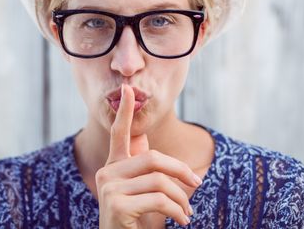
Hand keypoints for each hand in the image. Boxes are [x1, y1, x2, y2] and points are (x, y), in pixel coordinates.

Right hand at [96, 84, 201, 227]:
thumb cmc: (133, 222)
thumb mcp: (139, 194)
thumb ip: (142, 169)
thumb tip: (143, 140)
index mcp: (113, 168)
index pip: (119, 134)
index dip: (125, 112)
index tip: (127, 88)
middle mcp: (107, 173)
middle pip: (153, 158)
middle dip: (180, 170)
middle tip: (197, 183)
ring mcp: (109, 188)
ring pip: (159, 180)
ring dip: (181, 198)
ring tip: (187, 214)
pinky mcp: (116, 204)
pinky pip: (160, 199)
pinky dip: (178, 210)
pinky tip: (182, 221)